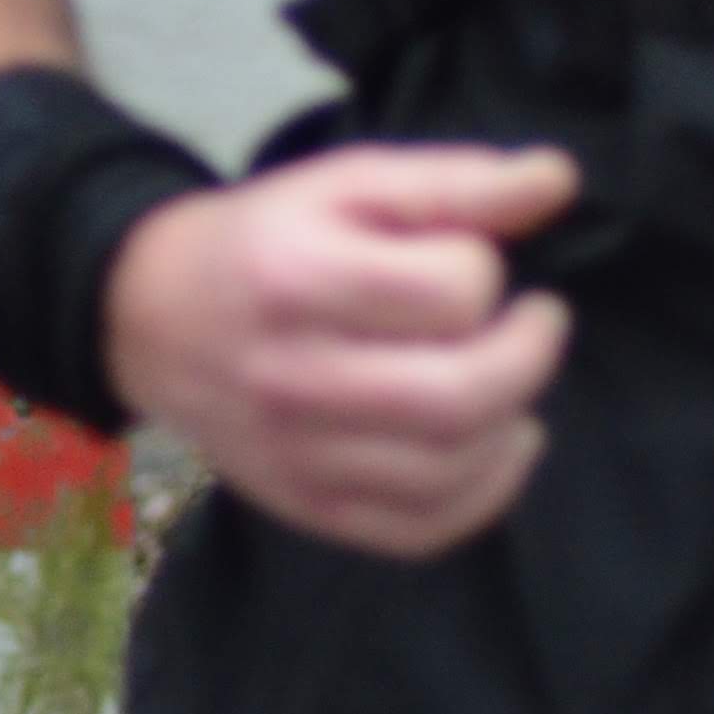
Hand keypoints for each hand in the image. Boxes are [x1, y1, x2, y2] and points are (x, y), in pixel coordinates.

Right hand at [106, 144, 577, 557]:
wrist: (154, 316)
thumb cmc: (270, 239)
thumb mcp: (351, 182)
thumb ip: (456, 183)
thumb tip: (559, 182)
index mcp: (298, 278)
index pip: (448, 291)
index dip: (487, 270)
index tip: (482, 261)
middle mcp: (291, 379)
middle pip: (454, 397)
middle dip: (528, 356)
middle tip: (537, 321)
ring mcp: (295, 458)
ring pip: (446, 474)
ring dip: (512, 424)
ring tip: (512, 382)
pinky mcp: (308, 508)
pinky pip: (420, 532)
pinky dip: (484, 495)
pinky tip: (495, 444)